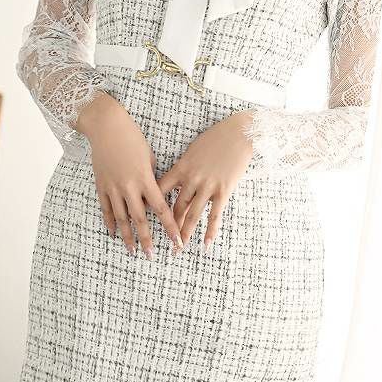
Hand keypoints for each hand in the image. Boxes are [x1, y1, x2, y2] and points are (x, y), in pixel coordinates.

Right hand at [76, 92, 183, 258]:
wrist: (106, 127)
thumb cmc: (133, 138)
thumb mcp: (149, 157)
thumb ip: (152, 179)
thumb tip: (156, 196)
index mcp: (145, 179)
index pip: (161, 209)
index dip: (170, 227)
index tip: (177, 241)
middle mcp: (129, 187)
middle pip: (140, 219)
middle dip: (147, 239)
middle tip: (152, 256)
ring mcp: (113, 188)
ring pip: (121, 218)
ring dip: (128, 237)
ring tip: (132, 251)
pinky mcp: (101, 186)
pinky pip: (106, 209)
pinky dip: (110, 223)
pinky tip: (114, 234)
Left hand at [156, 111, 254, 253]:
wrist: (239, 132)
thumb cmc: (215, 137)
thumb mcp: (193, 150)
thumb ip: (183, 166)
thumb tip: (177, 179)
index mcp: (181, 168)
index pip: (160, 190)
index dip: (150, 205)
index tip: (142, 218)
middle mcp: (191, 179)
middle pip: (175, 207)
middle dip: (168, 226)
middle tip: (160, 242)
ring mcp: (208, 186)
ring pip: (192, 214)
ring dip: (185, 233)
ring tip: (179, 249)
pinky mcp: (224, 190)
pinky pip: (215, 214)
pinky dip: (210, 230)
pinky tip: (206, 244)